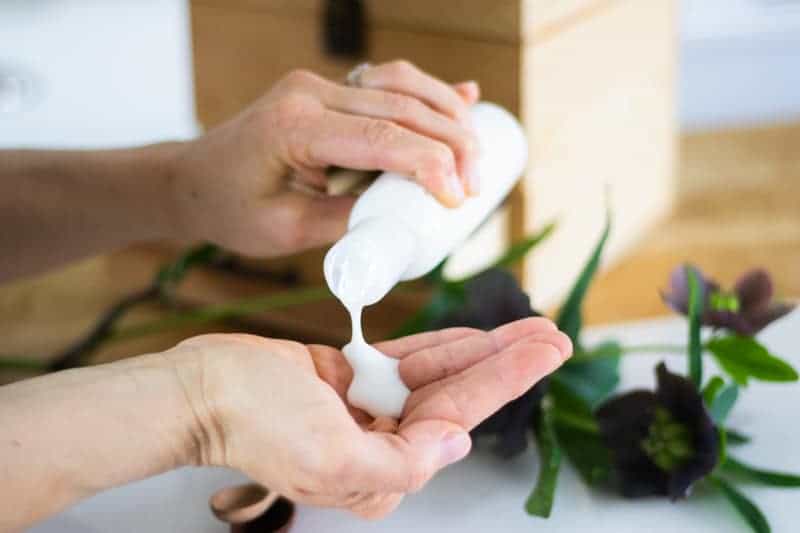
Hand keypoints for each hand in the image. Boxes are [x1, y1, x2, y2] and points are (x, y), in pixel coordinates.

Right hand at [166, 317, 570, 518]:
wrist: (201, 389)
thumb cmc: (255, 423)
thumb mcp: (332, 457)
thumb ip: (401, 462)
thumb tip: (455, 447)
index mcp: (382, 471)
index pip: (459, 421)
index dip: (508, 382)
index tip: (546, 352)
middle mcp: (381, 443)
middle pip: (459, 395)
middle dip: (508, 363)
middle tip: (553, 334)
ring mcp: (366, 410)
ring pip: (437, 374)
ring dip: (481, 349)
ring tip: (528, 328)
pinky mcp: (349, 380)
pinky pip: (405, 360)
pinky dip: (438, 346)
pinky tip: (472, 335)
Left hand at [167, 61, 480, 257]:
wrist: (194, 178)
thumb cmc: (231, 208)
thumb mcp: (287, 230)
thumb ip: (347, 220)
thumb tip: (408, 216)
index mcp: (294, 126)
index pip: (379, 137)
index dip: (429, 165)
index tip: (458, 199)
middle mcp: (309, 92)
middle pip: (401, 105)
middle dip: (451, 142)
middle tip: (477, 186)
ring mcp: (320, 85)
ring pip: (402, 84)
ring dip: (447, 115)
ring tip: (476, 156)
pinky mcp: (330, 91)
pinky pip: (389, 84)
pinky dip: (428, 96)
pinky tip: (466, 102)